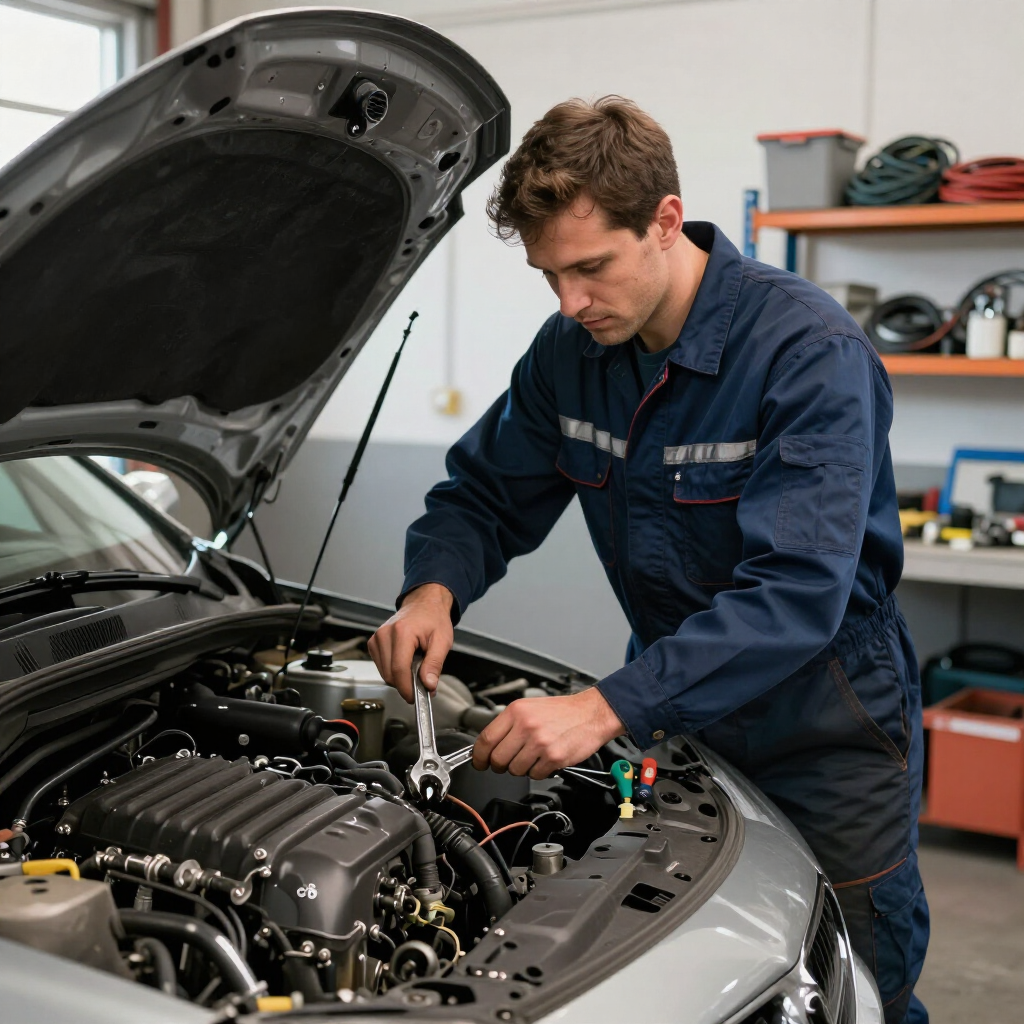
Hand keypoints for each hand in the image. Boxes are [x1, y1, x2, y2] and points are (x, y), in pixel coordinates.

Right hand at [368, 583, 453, 702]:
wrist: (424, 604)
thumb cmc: (433, 619)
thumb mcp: (442, 641)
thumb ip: (435, 664)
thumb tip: (428, 685)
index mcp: (402, 632)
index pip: (398, 670)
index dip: (407, 689)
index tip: (416, 698)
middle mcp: (385, 634)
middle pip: (390, 675)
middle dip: (406, 684)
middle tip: (423, 680)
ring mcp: (377, 638)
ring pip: (384, 674)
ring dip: (400, 678)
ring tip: (415, 665)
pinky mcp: (373, 643)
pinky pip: (381, 667)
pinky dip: (393, 671)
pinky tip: (405, 661)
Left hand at [472, 687, 624, 779]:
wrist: (591, 713)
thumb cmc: (561, 711)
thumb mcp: (529, 708)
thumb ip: (508, 725)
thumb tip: (487, 745)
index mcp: (516, 711)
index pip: (486, 739)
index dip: (478, 756)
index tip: (479, 762)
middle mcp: (526, 726)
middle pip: (498, 759)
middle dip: (500, 766)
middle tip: (509, 762)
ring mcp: (540, 742)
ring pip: (515, 770)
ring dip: (522, 768)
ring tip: (533, 756)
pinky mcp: (554, 757)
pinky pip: (535, 775)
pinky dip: (539, 772)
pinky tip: (546, 759)